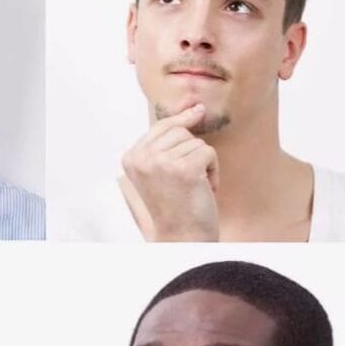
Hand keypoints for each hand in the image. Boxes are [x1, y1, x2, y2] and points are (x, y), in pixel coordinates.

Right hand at [118, 104, 219, 241]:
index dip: (182, 121)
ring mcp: (161, 163)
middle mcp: (142, 158)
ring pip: (196, 142)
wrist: (183, 238)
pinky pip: (208, 153)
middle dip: (192, 151)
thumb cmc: (177, 206)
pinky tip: (204, 189)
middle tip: (188, 180)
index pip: (161, 125)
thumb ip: (169, 141)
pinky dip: (213, 171)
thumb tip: (196, 107)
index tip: (198, 111)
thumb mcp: (163, 171)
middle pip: (179, 130)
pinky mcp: (184, 168)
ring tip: (194, 187)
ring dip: (203, 164)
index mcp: (131, 157)